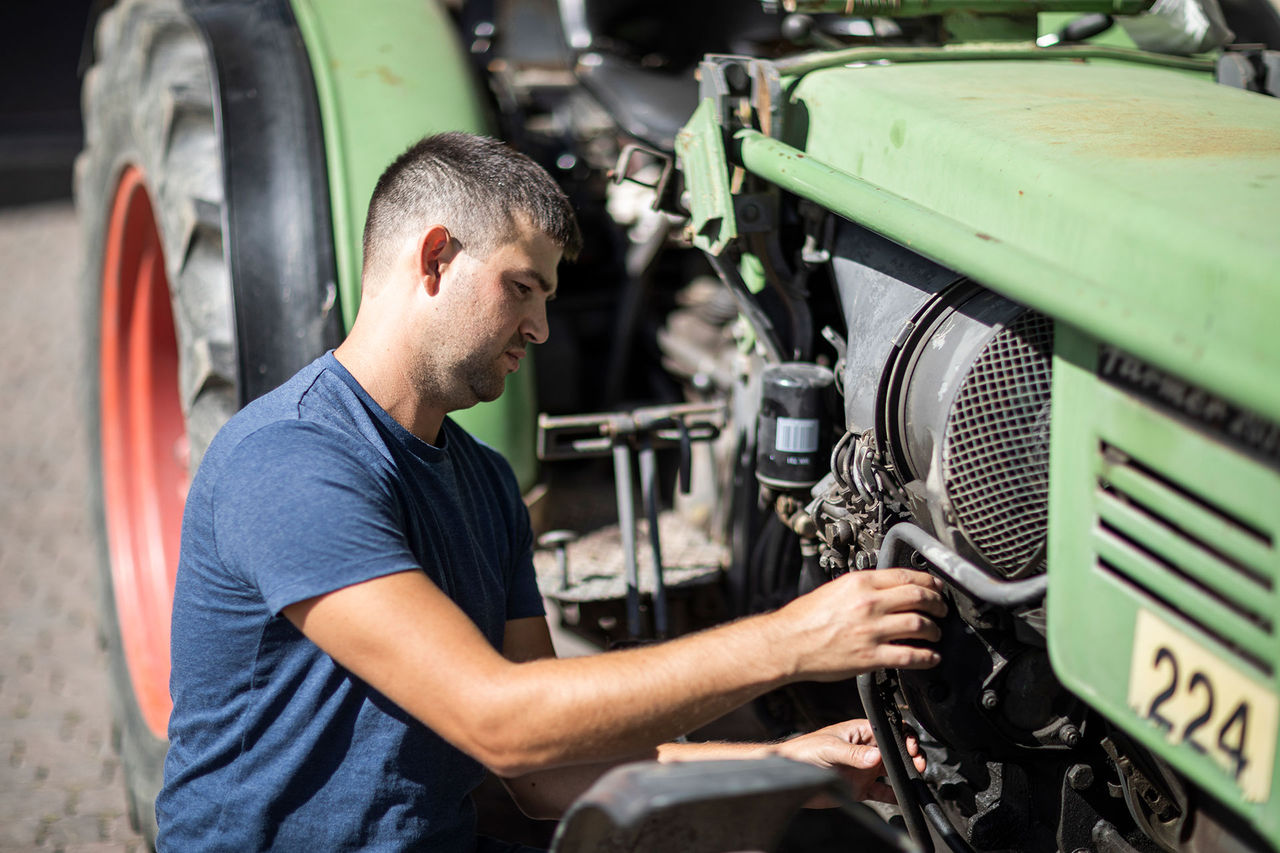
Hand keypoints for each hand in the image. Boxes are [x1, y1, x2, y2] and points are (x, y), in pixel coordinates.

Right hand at [768, 569, 946, 680]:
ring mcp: (871, 631)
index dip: (930, 582)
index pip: (907, 576)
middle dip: (937, 604)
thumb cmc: (805, 618)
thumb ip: (862, 587)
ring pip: (919, 625)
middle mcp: (868, 604)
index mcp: (860, 583)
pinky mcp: (871, 656)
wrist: (787, 642)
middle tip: (941, 610)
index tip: (936, 587)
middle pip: (919, 598)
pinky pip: (910, 656)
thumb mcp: (835, 589)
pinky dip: (927, 657)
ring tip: (935, 633)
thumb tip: (887, 588)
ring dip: (934, 630)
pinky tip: (931, 657)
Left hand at [774, 718, 925, 804]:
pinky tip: (902, 797)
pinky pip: (883, 791)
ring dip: (905, 775)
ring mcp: (864, 769)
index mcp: (859, 732)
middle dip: (910, 757)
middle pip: (895, 752)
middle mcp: (865, 750)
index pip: (888, 731)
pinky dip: (894, 794)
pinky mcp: (861, 787)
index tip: (910, 746)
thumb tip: (875, 756)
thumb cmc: (804, 751)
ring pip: (893, 771)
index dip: (903, 737)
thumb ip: (852, 754)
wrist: (790, 774)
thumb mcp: (829, 749)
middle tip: (917, 764)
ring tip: (914, 779)